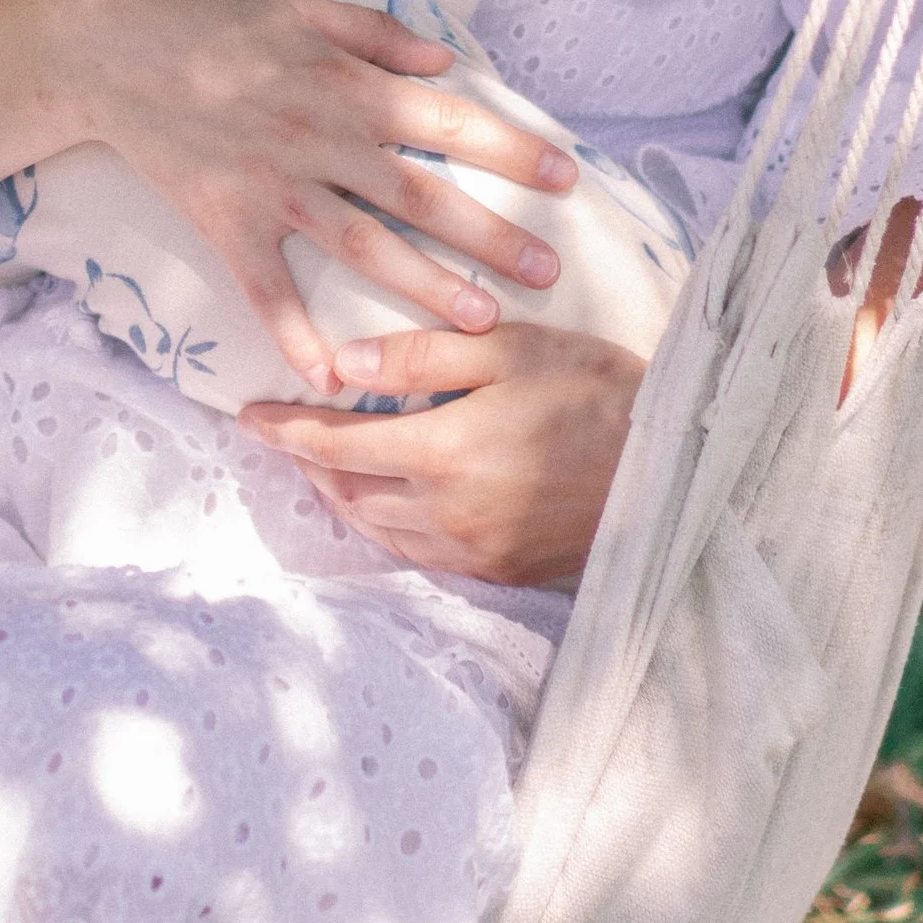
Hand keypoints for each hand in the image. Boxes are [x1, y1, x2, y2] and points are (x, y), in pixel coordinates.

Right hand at [50, 0, 578, 391]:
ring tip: (483, 322)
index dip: (510, 149)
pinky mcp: (226, 222)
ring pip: (363, 247)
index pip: (447, 121)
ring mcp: (273, 187)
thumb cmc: (210, 16)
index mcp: (346, 84)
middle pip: (421, 197)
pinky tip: (335, 379)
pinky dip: (299, 336)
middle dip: (491, 236)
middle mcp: (320, 140)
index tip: (565, 178)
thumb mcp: (302, 4)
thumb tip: (447, 64)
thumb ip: (379, 35)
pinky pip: (269, 290)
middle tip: (549, 272)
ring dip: (426, 288)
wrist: (110, 48)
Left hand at [240, 321, 645, 586]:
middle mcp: (446, 512)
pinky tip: (391, 501)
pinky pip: (420, 554)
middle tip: (288, 434)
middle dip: (309, 463)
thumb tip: (342, 365)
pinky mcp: (500, 573)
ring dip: (345, 496)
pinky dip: (389, 525)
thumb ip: (421, 355)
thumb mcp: (511, 349)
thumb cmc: (595, 391)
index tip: (247, 416)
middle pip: (347, 492)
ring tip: (330, 464)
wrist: (675, 467)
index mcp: (442, 451)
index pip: (335, 444)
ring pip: (378, 529)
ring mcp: (473, 551)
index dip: (285, 429)